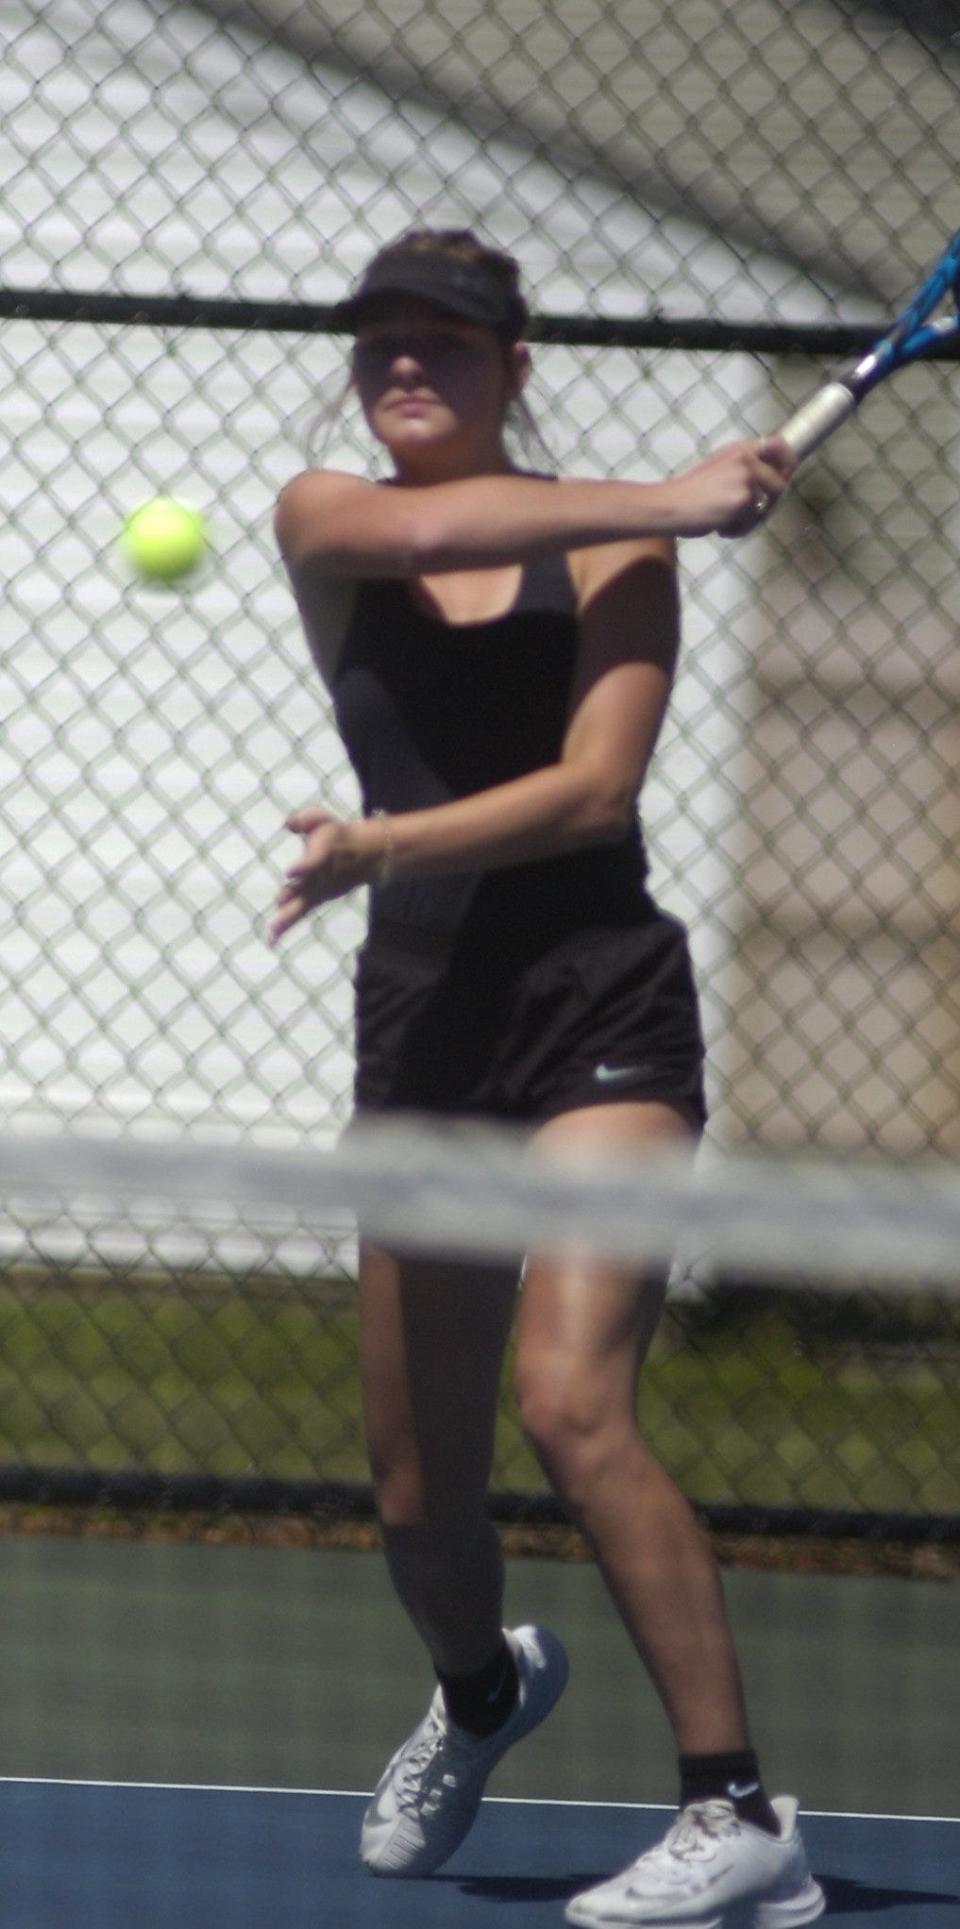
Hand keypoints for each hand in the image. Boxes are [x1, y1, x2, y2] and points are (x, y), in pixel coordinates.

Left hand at [269, 805, 381, 943]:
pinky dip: (286, 926)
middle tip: (279, 908)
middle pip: (306, 889)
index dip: (304, 866)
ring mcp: (320, 891)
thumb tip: (288, 823)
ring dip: (287, 920)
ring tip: (271, 936)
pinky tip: (271, 940)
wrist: (367, 856)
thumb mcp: (324, 820)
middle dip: (293, 899)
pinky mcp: (316, 900)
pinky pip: (300, 913)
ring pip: (301, 906)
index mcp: (325, 853)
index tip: (290, 873)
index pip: (315, 860)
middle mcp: (322, 876)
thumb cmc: (338, 835)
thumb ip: (306, 819)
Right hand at [672, 435, 796, 536]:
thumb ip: (743, 467)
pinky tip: (719, 527)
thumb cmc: (688, 491)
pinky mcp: (744, 500)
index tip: (786, 474)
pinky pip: (752, 522)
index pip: (778, 445)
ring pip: (765, 508)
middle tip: (749, 515)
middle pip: (780, 485)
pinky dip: (737, 530)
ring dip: (749, 521)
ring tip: (726, 521)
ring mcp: (746, 479)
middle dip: (769, 505)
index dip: (788, 461)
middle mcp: (746, 459)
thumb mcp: (717, 467)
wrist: (670, 505)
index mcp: (739, 449)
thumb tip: (772, 475)